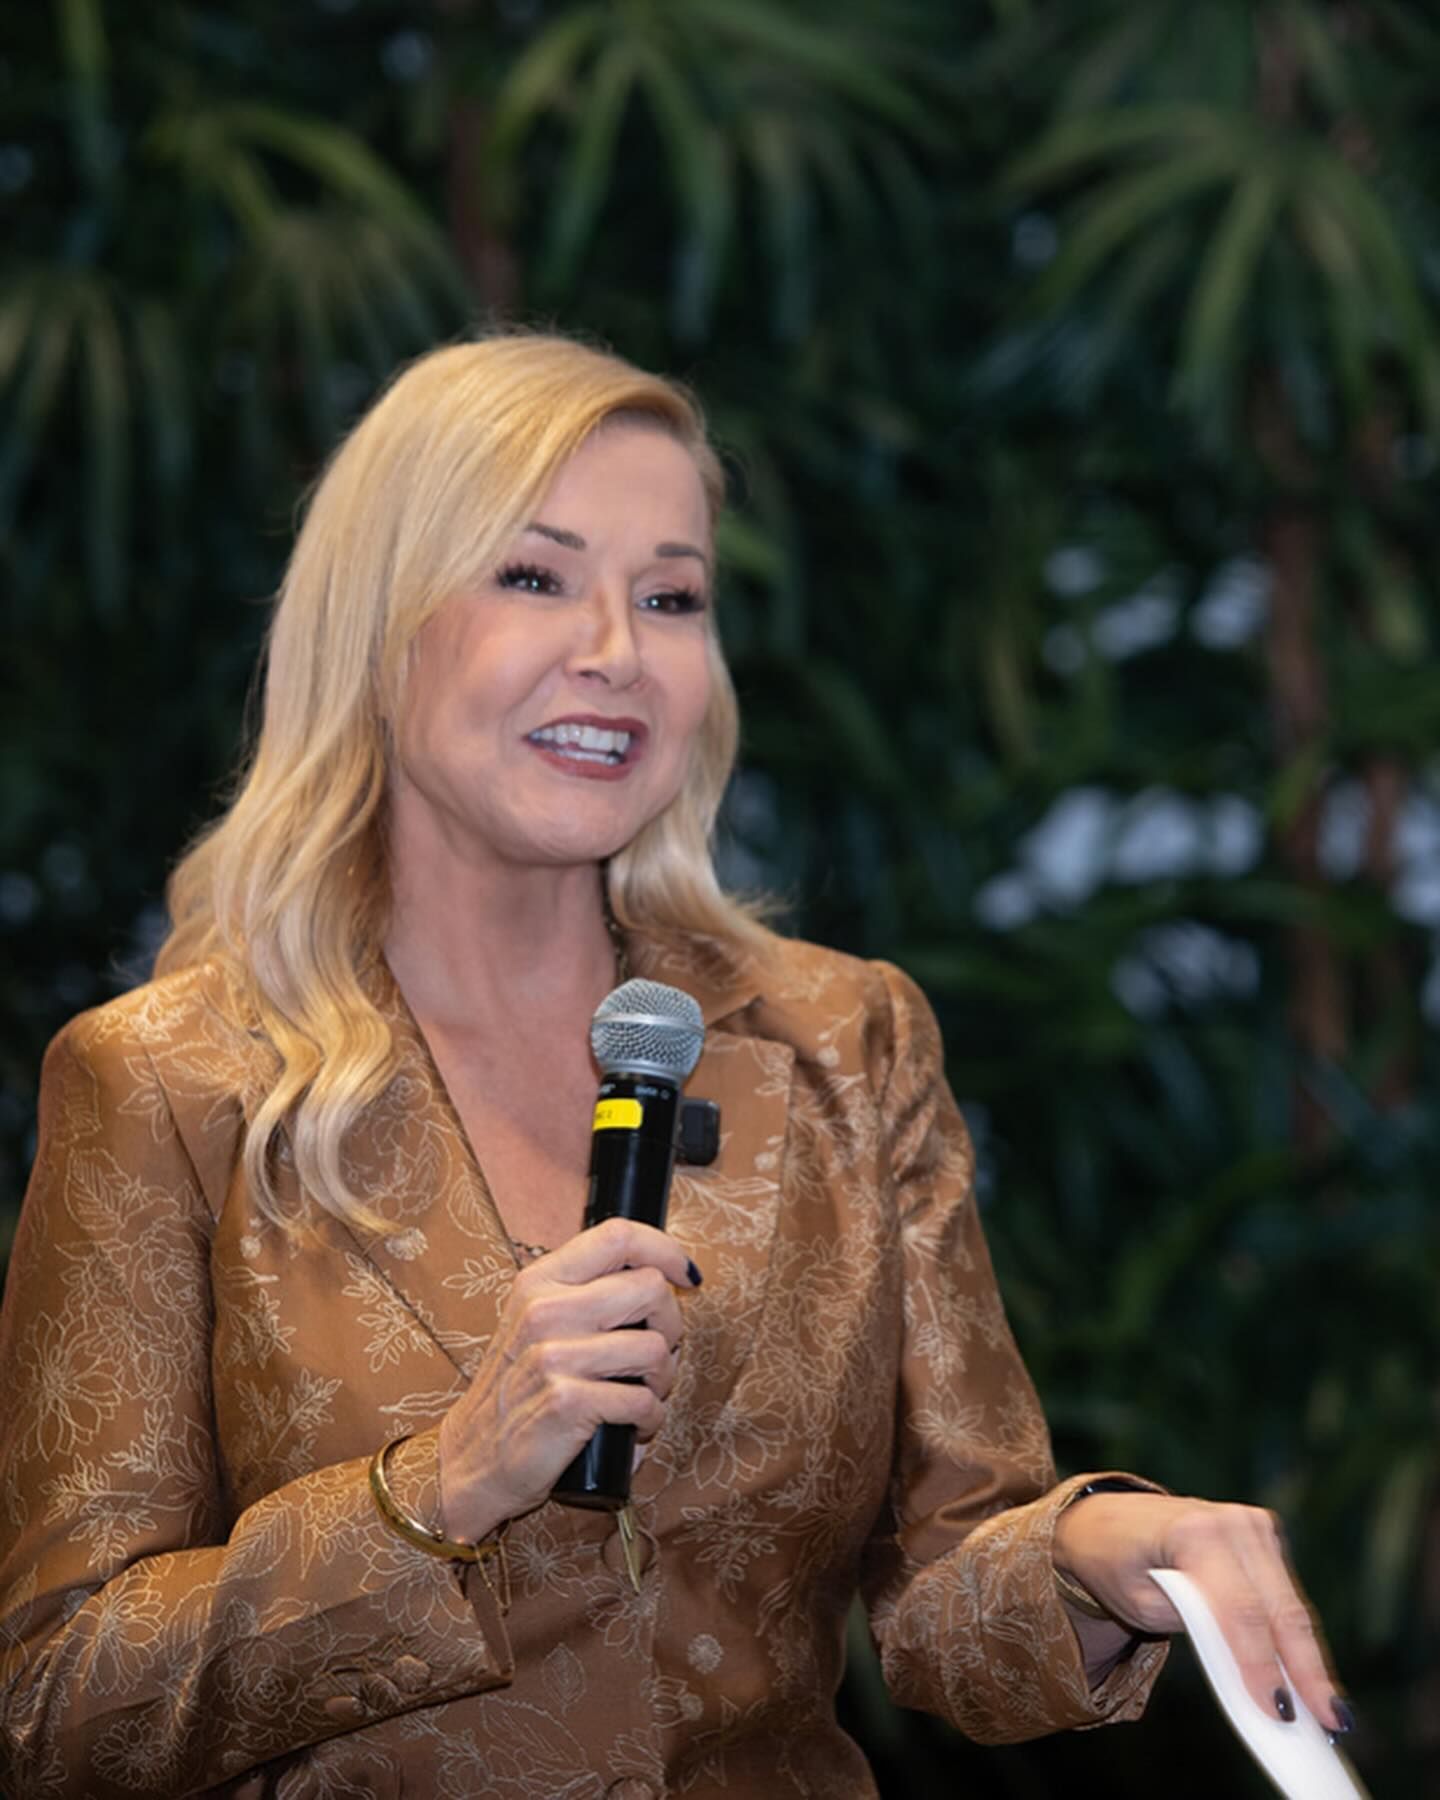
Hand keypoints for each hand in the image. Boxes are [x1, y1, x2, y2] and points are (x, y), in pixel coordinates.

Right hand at [437, 1217, 697, 1541]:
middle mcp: (545, 1310)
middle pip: (650, 1288)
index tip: (684, 1275)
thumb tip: (662, 1275)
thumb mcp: (537, 1323)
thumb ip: (586, 1293)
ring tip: (643, 1393)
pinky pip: (643, 1401)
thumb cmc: (519, 1389)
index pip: (618, 1236)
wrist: (473, 1458)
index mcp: (540, 1281)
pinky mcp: (567, 1402)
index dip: (665, 1250)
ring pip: (655, 1347)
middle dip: (671, 1325)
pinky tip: (634, 1426)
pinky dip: (650, 1419)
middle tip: (656, 1354)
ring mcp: (554, 1355)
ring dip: (662, 1378)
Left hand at [1053, 1490, 1350, 1734]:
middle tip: (1332, 1722)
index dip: (1262, 1664)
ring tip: (1333, 1713)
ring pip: (1291, 1604)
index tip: (1279, 1710)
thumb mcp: (1140, 1603)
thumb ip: (1192, 1624)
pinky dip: (1299, 1638)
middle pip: (1279, 1608)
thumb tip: (1246, 1663)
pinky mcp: (1264, 1537)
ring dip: (1312, 1660)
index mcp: (1194, 1532)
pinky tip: (1314, 1678)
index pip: (1239, 1610)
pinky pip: (1286, 1595)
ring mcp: (1253, 1525)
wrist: (1111, 1521)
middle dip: (1307, 1670)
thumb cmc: (1118, 1563)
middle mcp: (1232, 1522)